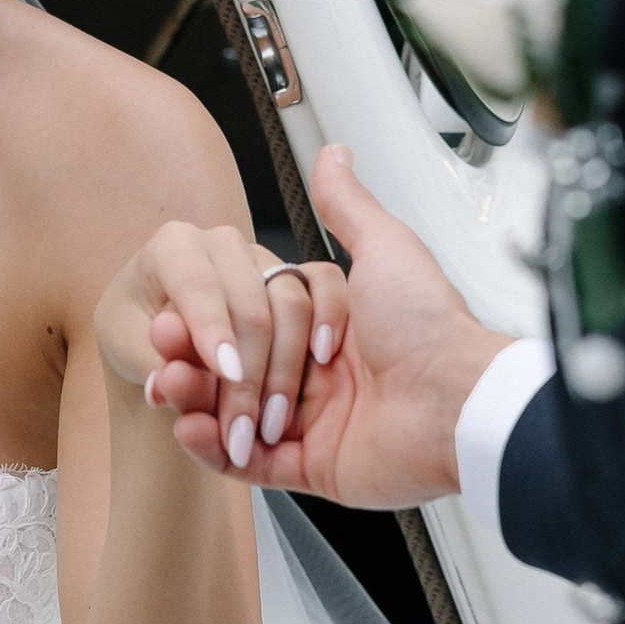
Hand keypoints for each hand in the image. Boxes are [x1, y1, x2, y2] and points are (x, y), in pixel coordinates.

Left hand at [95, 219, 337, 474]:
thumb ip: (146, 361)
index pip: (197, 285)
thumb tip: (164, 384)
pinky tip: (322, 359)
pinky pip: (325, 285)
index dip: (213, 330)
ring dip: (285, 369)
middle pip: (249, 303)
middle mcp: (223, 244)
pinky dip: (329, 318)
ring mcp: (265, 256)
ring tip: (272, 426)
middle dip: (248, 374)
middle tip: (241, 431)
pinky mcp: (298, 273)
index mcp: (174, 247)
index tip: (226, 373)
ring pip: (290, 302)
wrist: (157, 326)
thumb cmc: (137, 331)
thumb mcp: (126, 345)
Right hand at [152, 146, 514, 509]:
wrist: (456, 402)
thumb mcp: (385, 248)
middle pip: (238, 369)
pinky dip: (215, 450)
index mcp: (333, 328)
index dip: (217, 320)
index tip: (181, 316)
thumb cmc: (428, 327)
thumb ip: (348, 207)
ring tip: (170, 388)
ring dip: (197, 402)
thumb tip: (333, 155)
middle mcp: (323, 375)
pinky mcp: (315, 468)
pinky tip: (191, 428)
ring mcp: (317, 424)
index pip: (255, 321)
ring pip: (236, 415)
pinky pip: (253, 465)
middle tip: (168, 352)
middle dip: (197, 363)